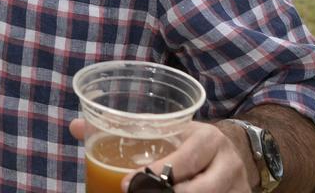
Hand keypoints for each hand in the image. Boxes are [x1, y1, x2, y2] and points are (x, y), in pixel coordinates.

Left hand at [68, 119, 253, 192]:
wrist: (236, 153)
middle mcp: (228, 164)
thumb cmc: (191, 142)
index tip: (125, 183)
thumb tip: (77, 127)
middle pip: (199, 190)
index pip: (185, 159)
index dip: (155, 174)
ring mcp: (237, 188)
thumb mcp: (168, 130)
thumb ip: (127, 130)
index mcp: (208, 139)